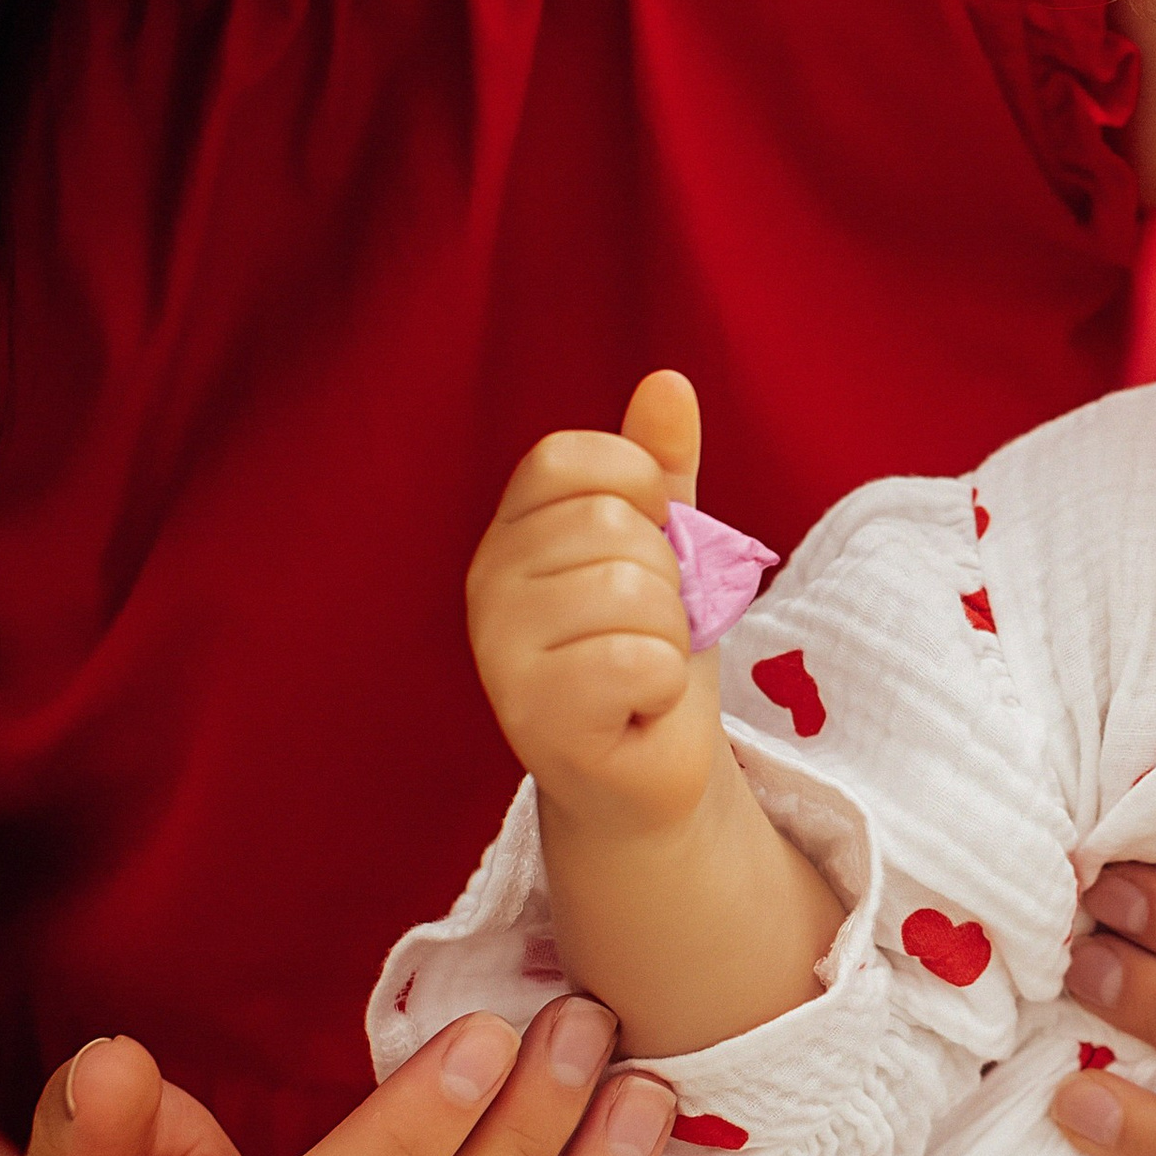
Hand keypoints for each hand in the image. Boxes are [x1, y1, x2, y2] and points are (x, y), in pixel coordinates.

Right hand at [468, 369, 720, 836]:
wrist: (650, 773)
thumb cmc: (649, 650)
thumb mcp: (666, 546)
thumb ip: (662, 467)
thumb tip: (666, 382)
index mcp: (510, 532)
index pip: (569, 458)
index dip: (639, 492)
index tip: (648, 546)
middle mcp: (486, 585)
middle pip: (611, 526)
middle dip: (665, 579)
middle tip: (644, 630)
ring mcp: (500, 655)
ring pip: (632, 593)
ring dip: (669, 636)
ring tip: (641, 672)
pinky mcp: (533, 720)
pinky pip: (639, 661)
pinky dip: (664, 686)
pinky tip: (636, 710)